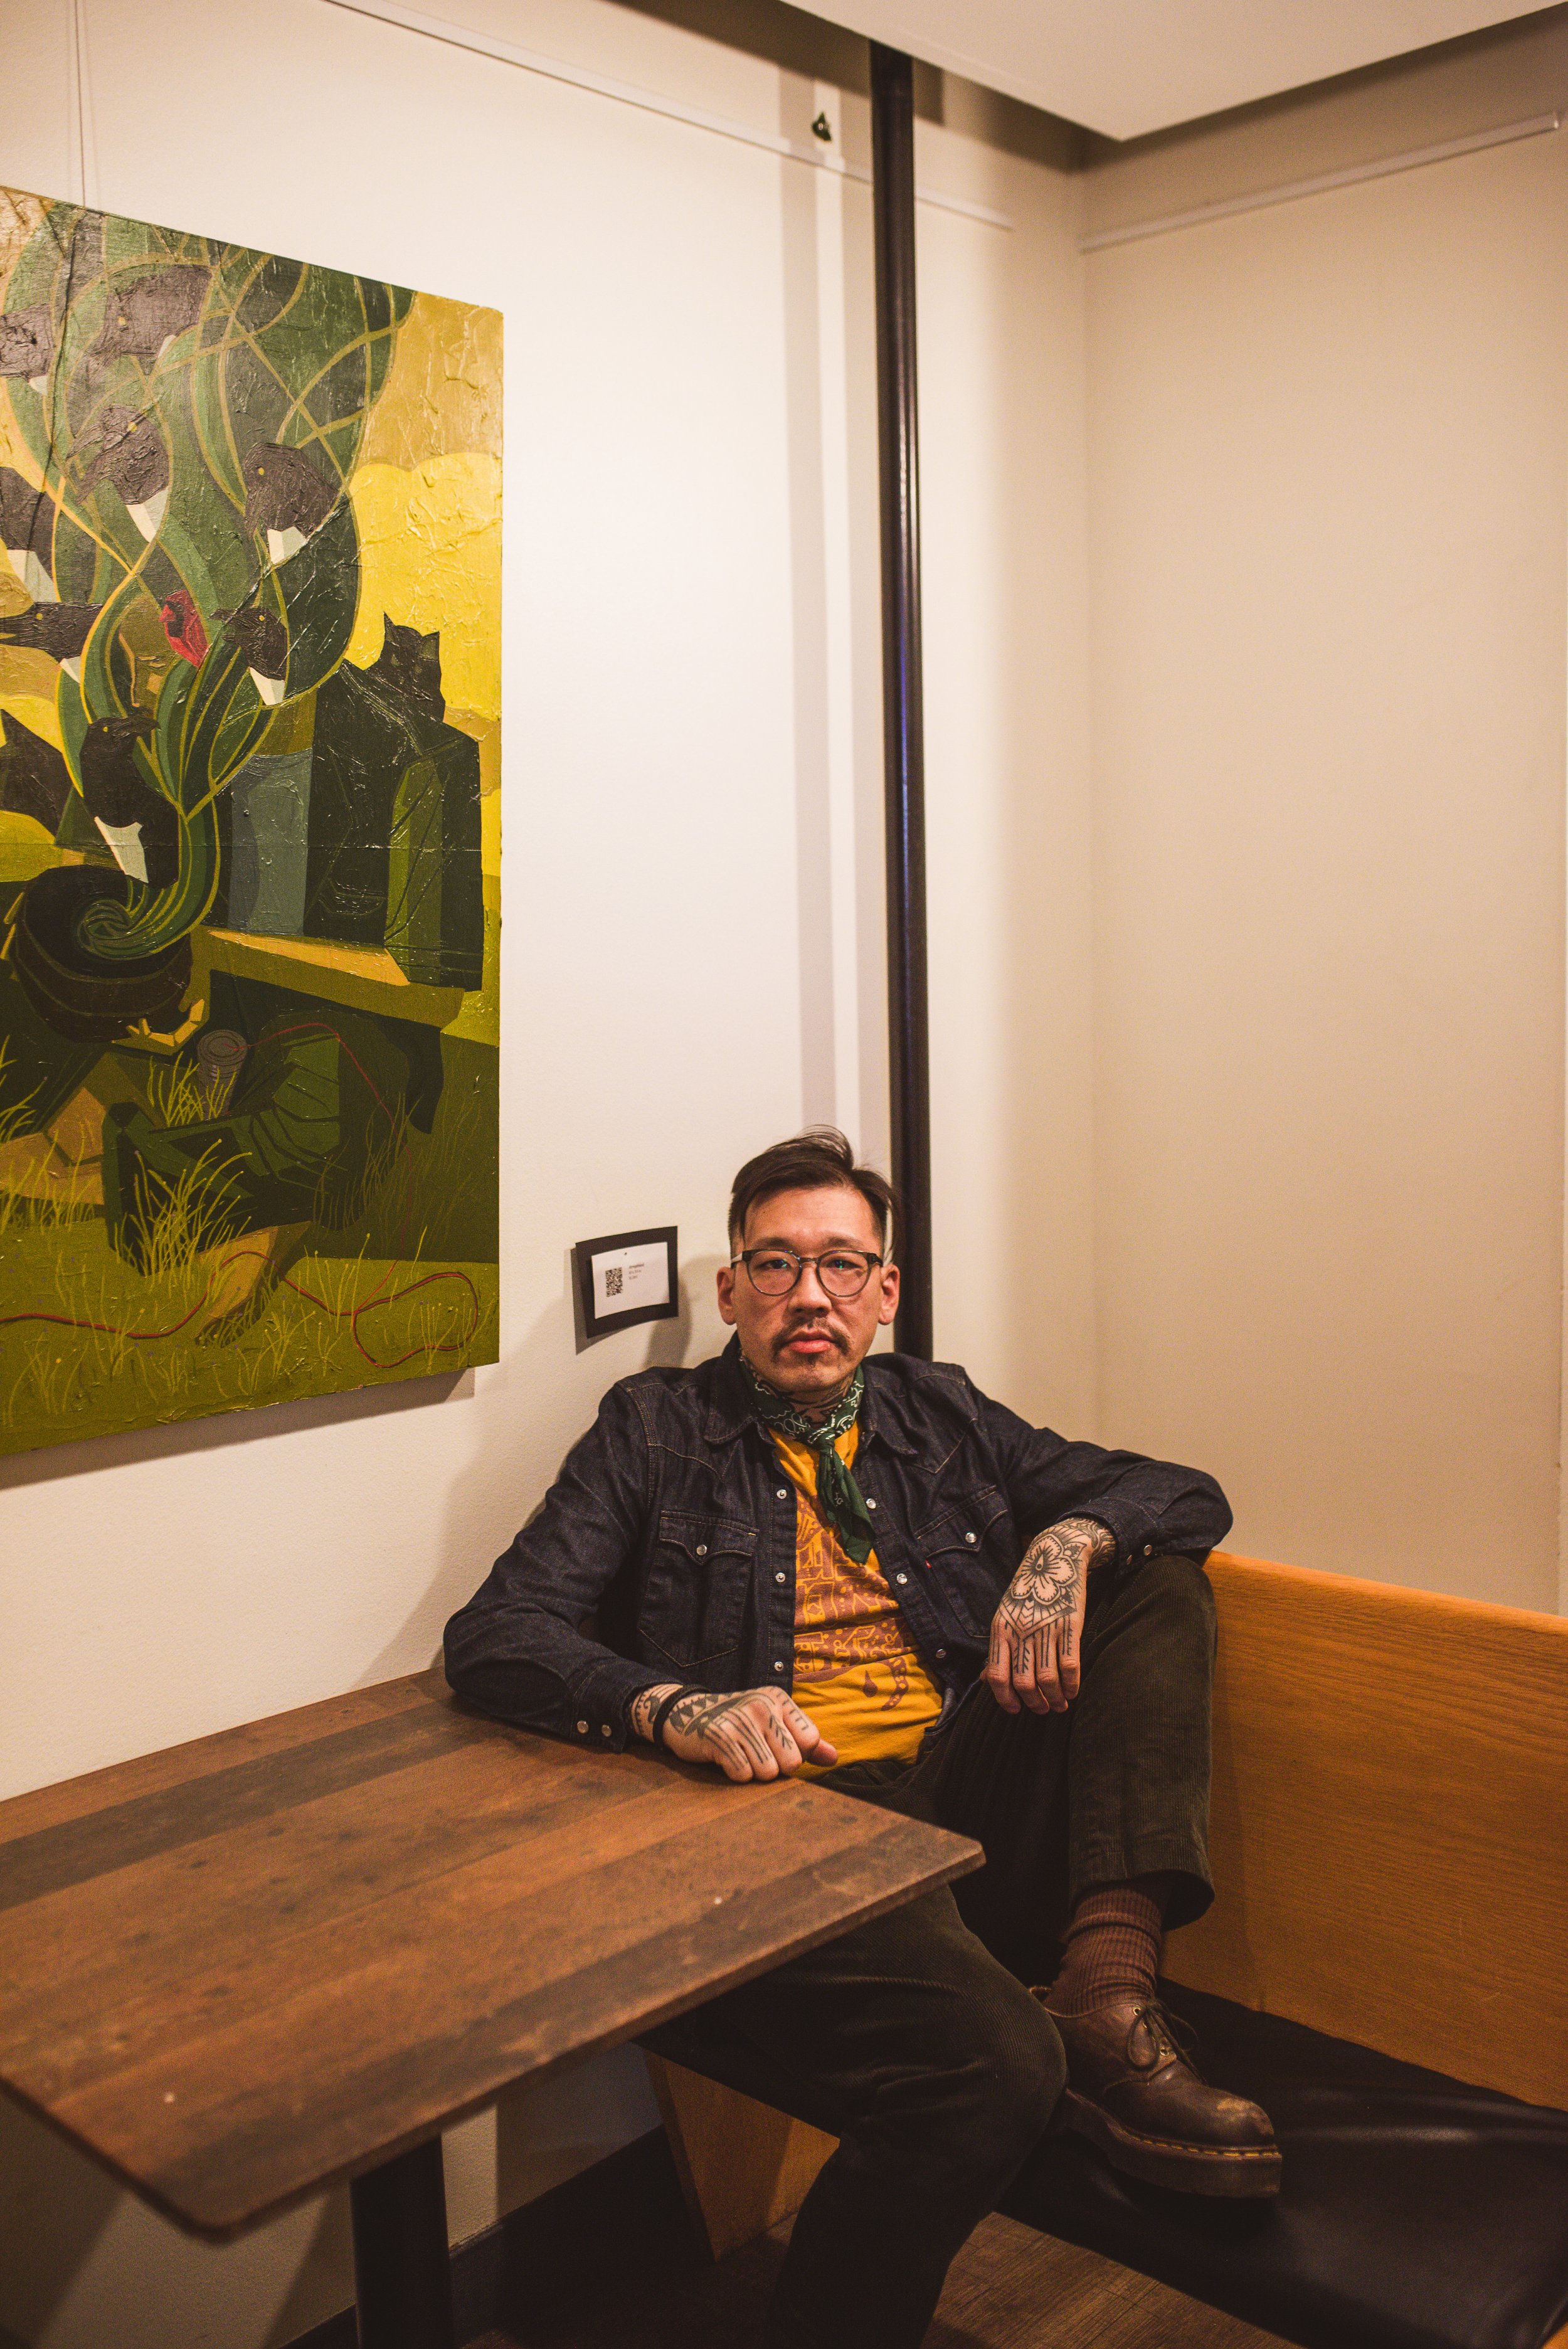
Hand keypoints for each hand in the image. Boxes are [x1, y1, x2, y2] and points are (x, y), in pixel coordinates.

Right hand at [632, 1683, 837, 1780]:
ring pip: (768, 1772)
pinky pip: (743, 1775)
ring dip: (754, 1773)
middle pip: (792, 1762)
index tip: (776, 1747)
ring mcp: (739, 1719)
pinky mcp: (717, 1736)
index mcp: (779, 1699)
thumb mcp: (772, 1724)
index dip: (796, 1754)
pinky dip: (735, 1775)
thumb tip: (834, 1759)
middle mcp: (761, 1704)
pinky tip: (725, 1759)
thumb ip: (806, 1741)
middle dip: (776, 1767)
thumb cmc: (738, 1724)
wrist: (687, 1714)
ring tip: (740, 1756)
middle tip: (755, 1754)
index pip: (811, 1741)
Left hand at [984, 1517, 1112, 1714]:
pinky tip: (1073, 1691)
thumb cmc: (1028, 1593)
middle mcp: (1021, 1631)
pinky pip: (1070, 1666)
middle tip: (1042, 1709)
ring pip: (1047, 1679)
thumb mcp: (1004, 1615)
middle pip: (1023, 1683)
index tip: (1015, 1710)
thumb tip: (986, 1679)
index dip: (1005, 1699)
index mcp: (1001, 1630)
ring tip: (1059, 1704)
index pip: (996, 1676)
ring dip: (1054, 1699)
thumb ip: (999, 1647)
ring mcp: (1046, 1629)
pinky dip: (1072, 1685)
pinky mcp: (1070, 1626)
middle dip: (1034, 1703)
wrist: (1054, 1559)